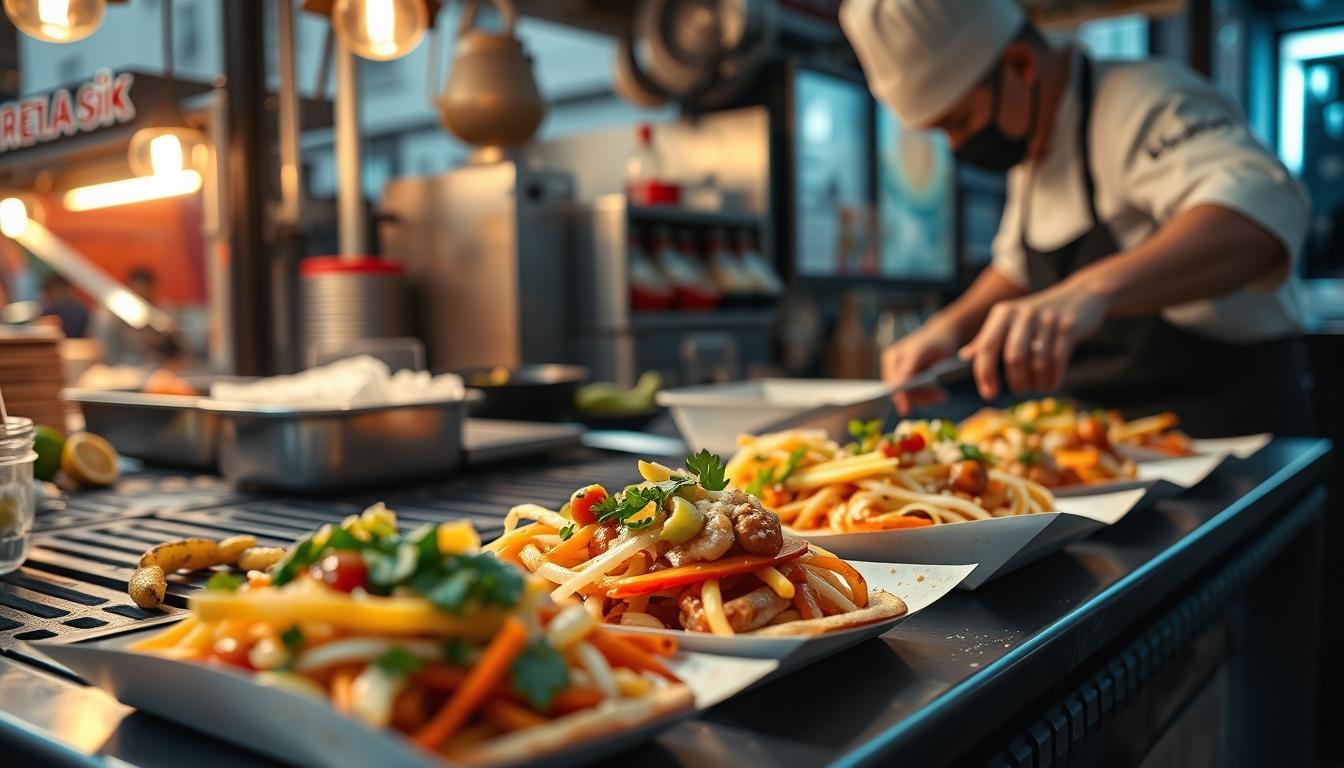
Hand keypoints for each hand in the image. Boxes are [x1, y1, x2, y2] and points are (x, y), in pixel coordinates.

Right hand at [881, 320, 961, 415]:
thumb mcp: (920, 353)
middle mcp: (894, 368)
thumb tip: (896, 387)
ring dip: (927, 398)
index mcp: (891, 359)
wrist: (947, 336)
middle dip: (920, 396)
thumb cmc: (934, 341)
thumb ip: (907, 369)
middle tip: (940, 397)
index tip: (906, 410)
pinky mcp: (915, 382)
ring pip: (912, 396)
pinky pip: (919, 395)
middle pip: (902, 392)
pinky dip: (929, 397)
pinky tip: (940, 394)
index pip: (892, 384)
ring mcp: (905, 376)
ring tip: (942, 395)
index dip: (899, 397)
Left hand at [959, 281, 1109, 399]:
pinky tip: (1050, 383)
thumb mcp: (1010, 321)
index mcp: (1003, 313)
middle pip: (1013, 358)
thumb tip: (965, 357)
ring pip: (1038, 362)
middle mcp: (1023, 313)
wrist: (1080, 296)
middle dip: (1015, 381)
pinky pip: (1058, 361)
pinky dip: (1053, 378)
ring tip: (1035, 386)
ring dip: (1036, 382)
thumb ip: (988, 338)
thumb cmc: (1038, 316)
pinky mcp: (1068, 327)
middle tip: (1018, 390)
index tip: (989, 394)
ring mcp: (1047, 319)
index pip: (986, 347)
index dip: (985, 374)